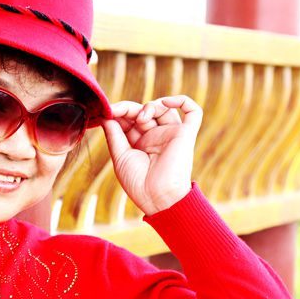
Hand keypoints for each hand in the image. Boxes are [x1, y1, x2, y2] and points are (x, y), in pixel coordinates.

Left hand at [100, 95, 202, 215]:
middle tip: (117, 110)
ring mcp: (170, 134)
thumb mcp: (120, 155)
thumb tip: (106, 115)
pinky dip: (182, 101)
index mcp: (140, 142)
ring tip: (141, 118)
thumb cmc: (137, 182)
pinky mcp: (186, 134)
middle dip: (130, 108)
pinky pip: (193, 112)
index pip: (130, 119)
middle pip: (144, 111)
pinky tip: (166, 101)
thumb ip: (114, 134)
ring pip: (164, 108)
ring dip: (150, 106)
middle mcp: (156, 136)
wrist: (157, 197)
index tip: (107, 111)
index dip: (119, 112)